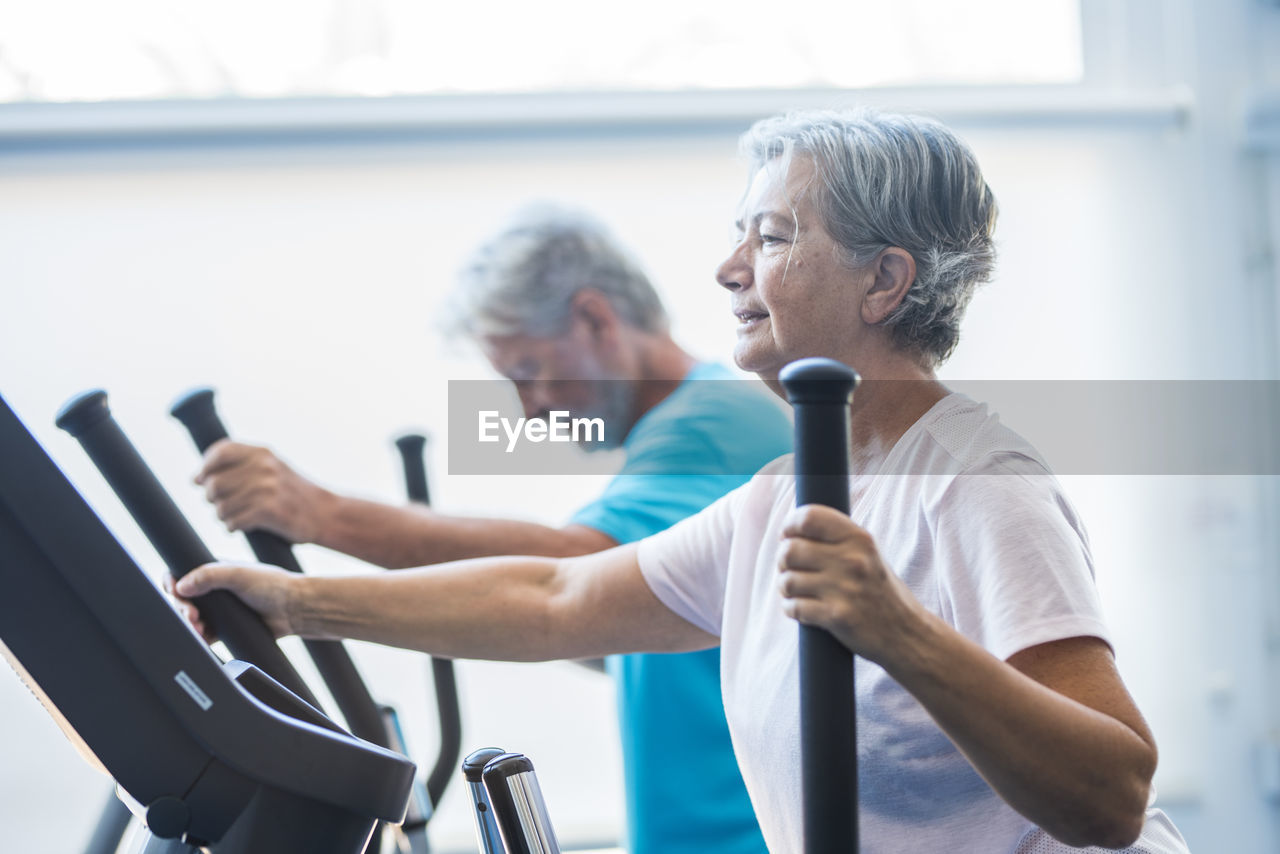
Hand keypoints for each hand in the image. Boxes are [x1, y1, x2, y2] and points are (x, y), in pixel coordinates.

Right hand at [167, 561, 301, 641]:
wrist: (294, 609)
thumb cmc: (271, 585)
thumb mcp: (238, 574)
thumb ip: (209, 575)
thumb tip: (180, 586)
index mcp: (214, 572)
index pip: (182, 575)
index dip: (173, 584)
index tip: (175, 593)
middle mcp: (213, 590)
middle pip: (183, 600)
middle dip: (181, 608)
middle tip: (192, 616)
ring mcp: (218, 610)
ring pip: (191, 619)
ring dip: (188, 624)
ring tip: (198, 628)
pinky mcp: (225, 628)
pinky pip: (204, 634)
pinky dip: (199, 637)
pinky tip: (201, 639)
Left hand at [196, 440, 329, 542]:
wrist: (326, 513)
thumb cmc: (294, 493)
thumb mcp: (272, 468)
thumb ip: (240, 466)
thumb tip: (196, 478)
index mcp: (262, 452)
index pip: (219, 452)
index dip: (205, 467)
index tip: (200, 480)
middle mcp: (263, 467)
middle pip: (214, 482)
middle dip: (211, 497)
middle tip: (220, 504)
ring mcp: (266, 489)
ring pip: (221, 506)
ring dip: (222, 515)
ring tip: (234, 517)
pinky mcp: (268, 511)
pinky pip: (233, 521)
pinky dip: (233, 526)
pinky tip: (241, 526)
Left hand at [776, 504, 928, 663]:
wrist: (906, 633)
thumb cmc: (879, 589)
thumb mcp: (868, 553)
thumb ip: (837, 538)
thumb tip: (792, 530)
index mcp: (860, 538)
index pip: (808, 518)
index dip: (789, 526)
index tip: (788, 537)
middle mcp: (853, 560)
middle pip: (790, 550)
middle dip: (782, 560)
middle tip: (789, 568)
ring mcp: (845, 589)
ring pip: (787, 580)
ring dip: (785, 587)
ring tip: (794, 590)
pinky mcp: (837, 617)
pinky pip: (794, 607)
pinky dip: (791, 608)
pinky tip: (799, 608)